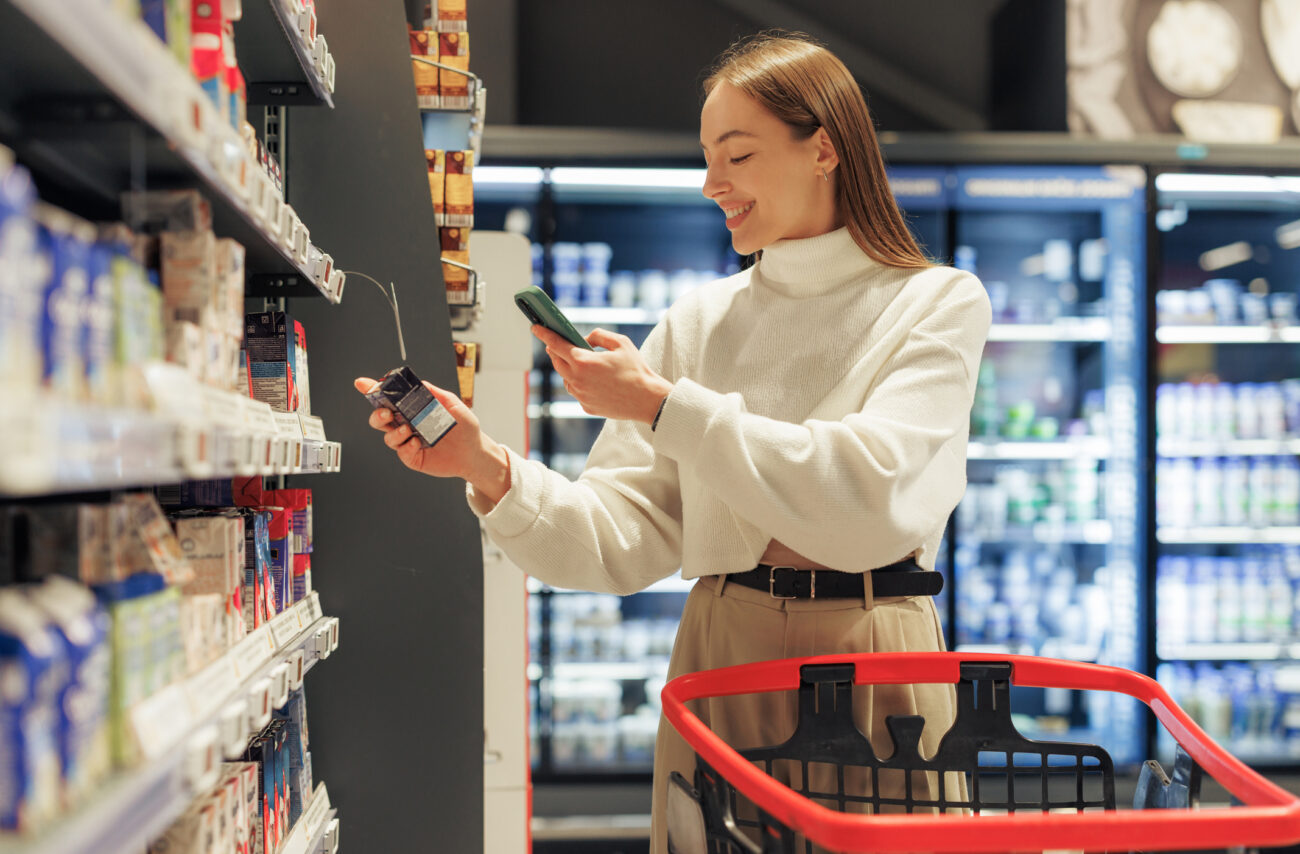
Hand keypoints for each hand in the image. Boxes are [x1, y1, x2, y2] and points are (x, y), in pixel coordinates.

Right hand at [354, 377, 511, 503]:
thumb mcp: (453, 405)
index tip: (362, 383)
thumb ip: (436, 394)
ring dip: (394, 432)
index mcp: (412, 410)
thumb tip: (421, 384)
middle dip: (377, 415)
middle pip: (380, 419)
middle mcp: (407, 425)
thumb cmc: (464, 428)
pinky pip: (402, 452)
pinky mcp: (413, 457)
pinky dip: (406, 446)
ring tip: (408, 429)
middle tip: (386, 413)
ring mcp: (408, 442)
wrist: (475, 452)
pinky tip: (417, 442)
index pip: (389, 399)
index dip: (373, 391)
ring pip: (388, 437)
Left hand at [532, 326, 672, 423]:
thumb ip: (598, 336)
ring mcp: (580, 395)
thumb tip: (585, 340)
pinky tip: (594, 381)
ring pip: (566, 378)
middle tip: (558, 345)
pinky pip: (578, 391)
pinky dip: (581, 384)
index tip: (535, 327)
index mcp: (583, 361)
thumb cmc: (636, 369)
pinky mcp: (586, 406)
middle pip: (557, 362)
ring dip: (569, 369)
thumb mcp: (620, 343)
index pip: (556, 344)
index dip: (544, 334)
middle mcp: (577, 379)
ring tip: (580, 363)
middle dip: (556, 351)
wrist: (646, 399)